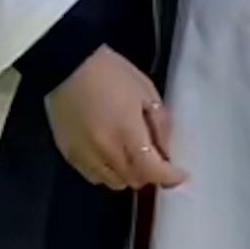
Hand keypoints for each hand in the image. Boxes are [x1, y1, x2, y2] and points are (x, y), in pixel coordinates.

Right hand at [45, 46, 184, 191]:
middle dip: (150, 174)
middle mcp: (105, 152)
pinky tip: (110, 156)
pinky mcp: (68, 156)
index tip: (181, 174)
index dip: (170, 177)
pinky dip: (107, 172)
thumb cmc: (112, 73)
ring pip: (113, 182)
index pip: (152, 170)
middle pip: (134, 180)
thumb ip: (160, 124)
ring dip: (128, 174)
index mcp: (127, 133)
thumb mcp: (146, 91)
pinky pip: (93, 176)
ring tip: (133, 157)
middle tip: (157, 160)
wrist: (68, 66)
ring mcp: (84, 157)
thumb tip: (166, 151)